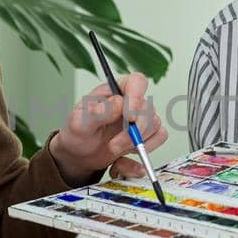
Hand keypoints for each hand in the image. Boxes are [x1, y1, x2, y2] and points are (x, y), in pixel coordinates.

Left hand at [48, 72, 167, 183]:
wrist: (80, 155)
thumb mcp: (79, 124)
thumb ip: (97, 113)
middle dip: (133, 131)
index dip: (137, 97)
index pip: (137, 82)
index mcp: (114, 91)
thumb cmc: (78, 134)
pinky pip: (159, 138)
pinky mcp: (146, 134)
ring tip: (114, 149)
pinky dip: (146, 150)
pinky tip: (127, 154)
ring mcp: (140, 118)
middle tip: (113, 145)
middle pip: (148, 108)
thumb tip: (119, 103)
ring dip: (136, 142)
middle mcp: (130, 101)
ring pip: (155, 125)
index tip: (129, 117)